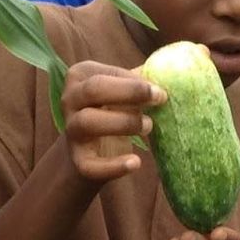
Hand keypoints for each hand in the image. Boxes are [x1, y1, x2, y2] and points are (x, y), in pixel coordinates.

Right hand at [60, 61, 161, 183]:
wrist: (91, 150)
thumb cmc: (113, 110)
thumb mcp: (122, 92)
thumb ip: (139, 82)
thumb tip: (169, 74)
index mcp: (80, 76)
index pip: (105, 73)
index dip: (133, 81)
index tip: (158, 90)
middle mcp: (69, 100)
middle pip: (93, 90)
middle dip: (129, 92)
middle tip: (160, 98)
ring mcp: (71, 130)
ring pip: (88, 121)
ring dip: (123, 123)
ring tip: (148, 126)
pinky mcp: (78, 160)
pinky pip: (91, 164)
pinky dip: (113, 166)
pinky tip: (135, 163)